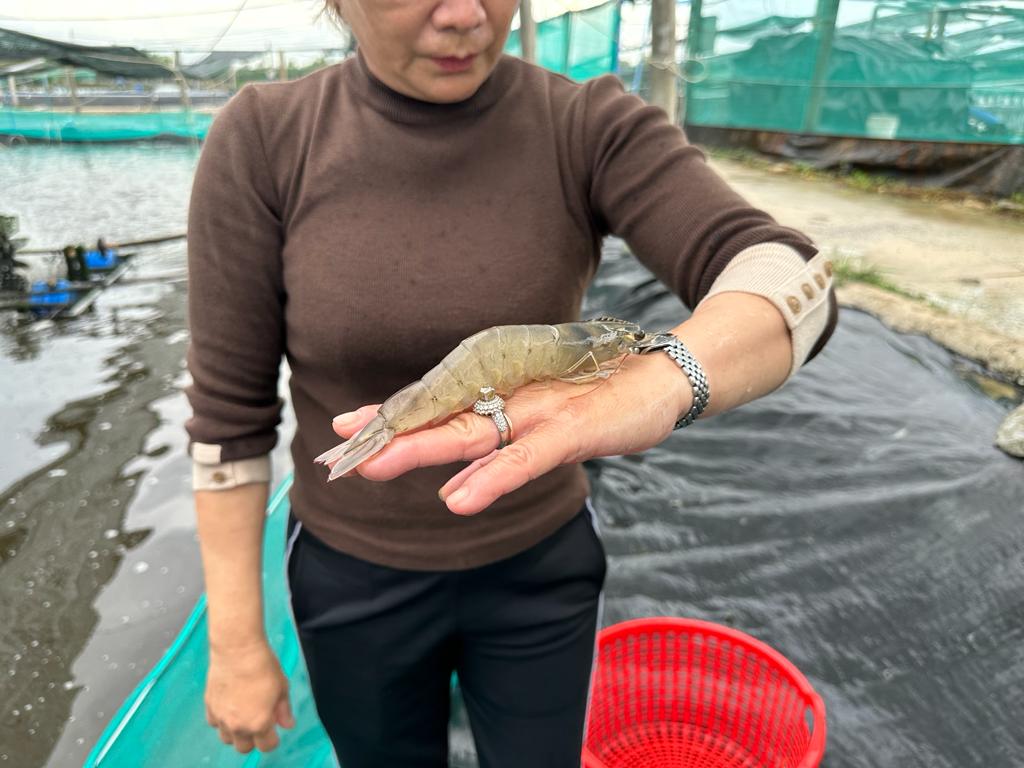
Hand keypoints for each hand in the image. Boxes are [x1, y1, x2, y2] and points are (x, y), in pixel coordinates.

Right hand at [205, 640, 294, 753]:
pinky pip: (214, 723)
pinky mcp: (210, 706)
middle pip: (244, 748)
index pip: (266, 746)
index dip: (272, 740)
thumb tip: (287, 724)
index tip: (274, 731)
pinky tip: (230, 707)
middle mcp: (238, 725)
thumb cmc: (262, 666)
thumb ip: (284, 710)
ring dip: (236, 732)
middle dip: (253, 740)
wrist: (238, 650)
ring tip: (244, 716)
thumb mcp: (282, 688)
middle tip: (259, 724)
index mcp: (259, 723)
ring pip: (226, 738)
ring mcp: (221, 717)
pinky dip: (222, 720)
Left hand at [329, 351, 691, 515]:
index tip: (344, 428)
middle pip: (440, 418)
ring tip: (377, 465)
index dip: (391, 418)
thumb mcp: (547, 425)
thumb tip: (455, 483)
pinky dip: (493, 477)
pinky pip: (526, 457)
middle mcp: (512, 399)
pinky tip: (460, 497)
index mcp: (504, 398)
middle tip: (338, 449)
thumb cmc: (603, 399)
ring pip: (472, 433)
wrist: (664, 376)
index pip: (438, 408)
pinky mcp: (572, 430)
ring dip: (422, 449)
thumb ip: (503, 451)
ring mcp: (540, 412)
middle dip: (388, 434)